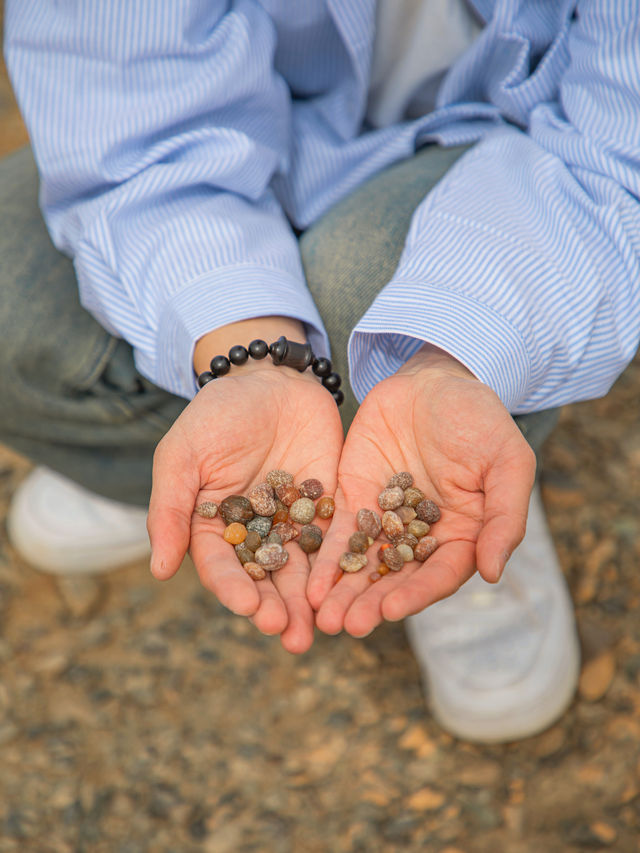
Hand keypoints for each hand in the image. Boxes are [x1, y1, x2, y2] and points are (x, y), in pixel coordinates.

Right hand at [148, 358, 342, 653]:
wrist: (268, 378)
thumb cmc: (217, 415)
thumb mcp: (183, 456)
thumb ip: (172, 511)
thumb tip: (159, 571)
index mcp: (214, 528)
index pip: (223, 567)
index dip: (235, 589)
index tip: (249, 608)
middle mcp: (255, 533)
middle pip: (267, 578)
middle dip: (280, 608)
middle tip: (293, 635)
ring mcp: (294, 521)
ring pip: (304, 568)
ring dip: (313, 601)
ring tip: (325, 628)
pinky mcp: (327, 506)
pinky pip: (337, 538)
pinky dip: (344, 563)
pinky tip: (354, 585)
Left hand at [308, 346, 535, 636]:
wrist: (434, 380)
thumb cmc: (481, 420)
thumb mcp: (507, 462)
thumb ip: (505, 517)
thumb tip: (492, 573)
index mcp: (462, 535)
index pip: (439, 574)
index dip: (415, 593)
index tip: (389, 610)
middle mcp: (420, 537)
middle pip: (395, 578)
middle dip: (368, 603)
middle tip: (343, 626)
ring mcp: (384, 520)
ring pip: (362, 564)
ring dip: (341, 592)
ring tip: (319, 617)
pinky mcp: (353, 499)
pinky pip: (337, 533)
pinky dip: (323, 558)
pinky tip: (307, 583)